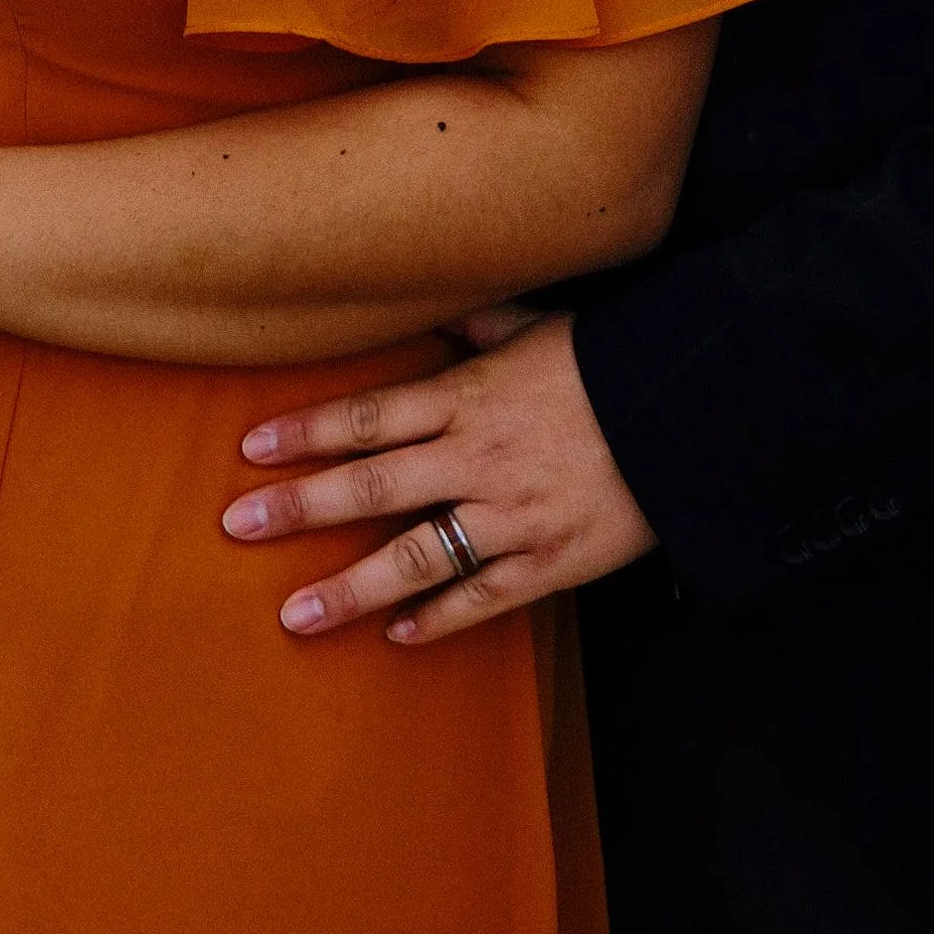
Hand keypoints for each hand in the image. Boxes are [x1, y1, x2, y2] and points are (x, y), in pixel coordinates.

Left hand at [222, 316, 654, 643]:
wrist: (697, 416)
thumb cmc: (617, 363)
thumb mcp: (543, 325)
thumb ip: (479, 322)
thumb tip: (431, 298)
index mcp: (471, 397)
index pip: (369, 417)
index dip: (307, 433)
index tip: (251, 449)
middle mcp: (479, 459)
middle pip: (371, 487)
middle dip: (298, 508)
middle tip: (236, 527)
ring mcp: (512, 516)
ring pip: (415, 557)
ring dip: (348, 587)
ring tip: (293, 615)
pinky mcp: (550, 562)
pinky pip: (483, 598)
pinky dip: (438, 618)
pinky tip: (397, 635)